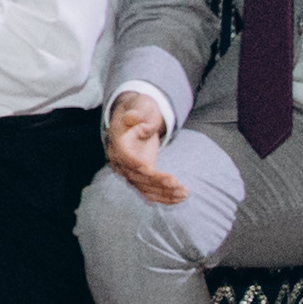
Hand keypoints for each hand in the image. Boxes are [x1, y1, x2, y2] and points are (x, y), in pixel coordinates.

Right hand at [102, 84, 186, 201]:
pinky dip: (163, 197)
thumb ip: (136, 112)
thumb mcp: (140, 105)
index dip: (143, 168)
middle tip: (180, 186)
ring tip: (184, 194)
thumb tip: (132, 118)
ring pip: (144, 188)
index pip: (128, 160)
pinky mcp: (138, 177)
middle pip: (138, 178)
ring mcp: (128, 171)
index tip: (158, 173)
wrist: (135, 117)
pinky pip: (149, 191)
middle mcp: (119, 161)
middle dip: (159, 184)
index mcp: (118, 144)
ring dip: (164, 194)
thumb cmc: (140, 109)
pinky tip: (179, 198)